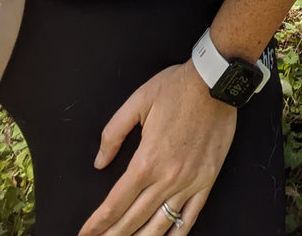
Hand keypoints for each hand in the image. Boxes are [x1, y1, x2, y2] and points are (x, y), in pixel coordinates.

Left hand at [78, 61, 236, 235]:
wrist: (215, 80)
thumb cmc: (177, 88)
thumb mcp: (137, 101)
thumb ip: (113, 134)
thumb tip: (99, 162)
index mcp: (146, 160)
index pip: (114, 204)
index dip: (97, 223)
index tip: (85, 233)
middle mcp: (167, 178)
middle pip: (133, 219)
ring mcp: (189, 182)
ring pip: (159, 225)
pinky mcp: (207, 180)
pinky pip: (190, 217)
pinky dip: (176, 234)